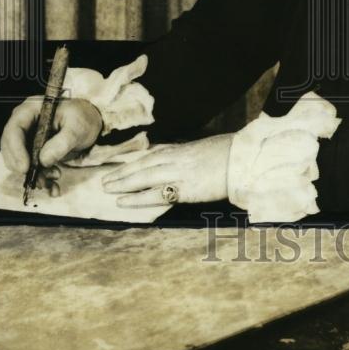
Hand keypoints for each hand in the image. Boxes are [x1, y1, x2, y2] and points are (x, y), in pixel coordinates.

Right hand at [1, 97, 103, 193]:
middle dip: (23, 167)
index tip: (25, 168)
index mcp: (32, 110)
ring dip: (34, 175)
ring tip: (53, 179)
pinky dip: (41, 179)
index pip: (14, 129)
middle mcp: (25, 123)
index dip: (15, 150)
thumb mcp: (77, 127)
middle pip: (11, 147)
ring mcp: (28, 138)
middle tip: (38, 179)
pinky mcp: (34, 151)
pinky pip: (32, 168)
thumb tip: (44, 160)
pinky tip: (53, 188)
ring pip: (20, 161)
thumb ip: (62, 142)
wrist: (90, 122)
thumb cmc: (83, 118)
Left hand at [102, 133, 232, 206]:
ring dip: (123, 182)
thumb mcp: (206, 148)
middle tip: (105, 179)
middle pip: (143, 164)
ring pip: (144, 176)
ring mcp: (179, 173)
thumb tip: (181, 159)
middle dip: (123, 172)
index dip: (135, 161)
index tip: (121, 166)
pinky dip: (137, 197)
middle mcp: (177, 158)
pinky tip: (123, 201)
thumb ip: (191, 155)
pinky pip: (156, 193)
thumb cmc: (230, 154)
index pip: (153, 154)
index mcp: (183, 149)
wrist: (244, 159)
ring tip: (107, 188)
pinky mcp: (185, 189)